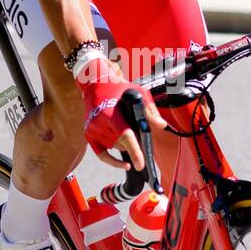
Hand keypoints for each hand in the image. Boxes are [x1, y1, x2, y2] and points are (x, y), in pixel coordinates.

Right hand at [75, 54, 167, 169]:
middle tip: (138, 133)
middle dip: (134, 143)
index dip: (134, 152)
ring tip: (126, 129)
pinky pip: (102, 155)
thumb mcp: (137, 93)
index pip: (125, 136)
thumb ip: (149, 110)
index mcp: (110, 114)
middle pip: (122, 144)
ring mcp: (92, 131)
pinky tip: (125, 164)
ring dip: (124, 145)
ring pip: (115, 148)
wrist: (95, 85)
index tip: (141, 164)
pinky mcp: (88, 135)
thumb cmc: (118, 88)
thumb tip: (162, 126)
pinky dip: (113, 161)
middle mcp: (99, 124)